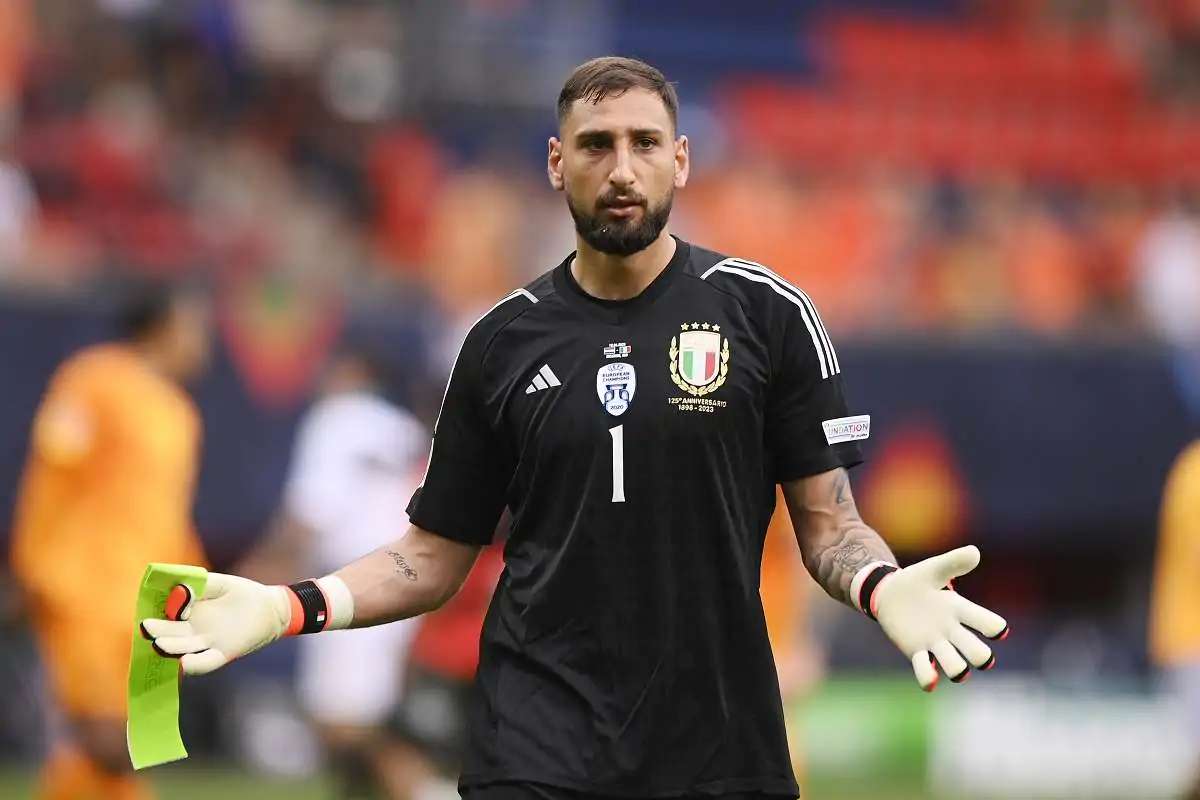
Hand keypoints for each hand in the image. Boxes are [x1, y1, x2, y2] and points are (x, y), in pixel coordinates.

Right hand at [140, 573, 292, 675]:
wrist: (271, 608)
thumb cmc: (243, 595)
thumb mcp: (220, 584)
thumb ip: (201, 585)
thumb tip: (180, 590)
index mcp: (188, 613)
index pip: (165, 615)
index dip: (158, 612)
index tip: (152, 607)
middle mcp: (193, 631)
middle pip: (170, 634)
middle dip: (157, 632)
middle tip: (146, 628)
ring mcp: (207, 643)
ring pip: (183, 648)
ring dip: (170, 648)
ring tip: (159, 645)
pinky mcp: (223, 653)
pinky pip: (206, 663)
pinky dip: (195, 665)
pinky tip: (185, 663)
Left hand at [871, 546, 1008, 691]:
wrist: (889, 593)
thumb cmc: (917, 581)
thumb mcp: (934, 569)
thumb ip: (953, 562)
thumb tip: (974, 552)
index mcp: (960, 610)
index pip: (987, 622)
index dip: (995, 627)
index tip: (997, 630)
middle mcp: (952, 631)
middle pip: (977, 652)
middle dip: (981, 656)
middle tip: (980, 658)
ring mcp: (935, 643)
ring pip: (954, 666)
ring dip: (957, 670)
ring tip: (957, 670)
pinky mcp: (916, 651)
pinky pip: (925, 671)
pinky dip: (928, 677)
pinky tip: (930, 680)